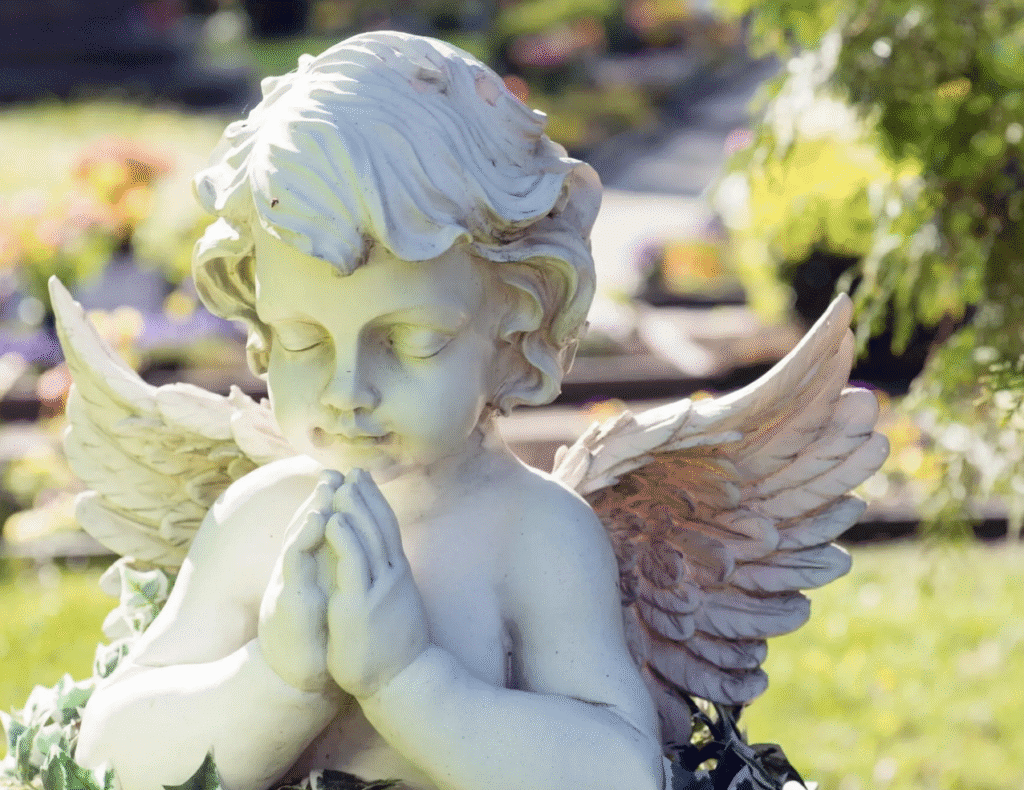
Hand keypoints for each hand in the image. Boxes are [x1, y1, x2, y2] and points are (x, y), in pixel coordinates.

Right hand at [258, 470, 344, 693]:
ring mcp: (289, 589)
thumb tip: (343, 545)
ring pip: (297, 543)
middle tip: (331, 472)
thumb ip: (329, 569)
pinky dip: (302, 544)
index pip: (318, 530)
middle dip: (318, 500)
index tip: (343, 476)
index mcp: (310, 572)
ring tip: (324, 490)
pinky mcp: (288, 606)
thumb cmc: (316, 636)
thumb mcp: (326, 596)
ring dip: (309, 514)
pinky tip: (313, 525)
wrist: (300, 679)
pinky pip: (294, 571)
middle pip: (305, 529)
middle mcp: (296, 575)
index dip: (328, 503)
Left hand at [324, 468, 428, 698]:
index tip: (365, 481)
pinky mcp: (363, 602)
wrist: (405, 681)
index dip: (375, 503)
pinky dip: (345, 537)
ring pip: (367, 536)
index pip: (388, 530)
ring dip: (353, 507)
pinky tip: (335, 518)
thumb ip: (391, 586)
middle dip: (366, 495)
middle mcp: (392, 574)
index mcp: (397, 575)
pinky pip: (354, 563)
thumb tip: (391, 572)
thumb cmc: (398, 650)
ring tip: (341, 483)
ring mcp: (379, 587)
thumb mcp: (397, 608)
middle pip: (380, 525)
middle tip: (354, 469)